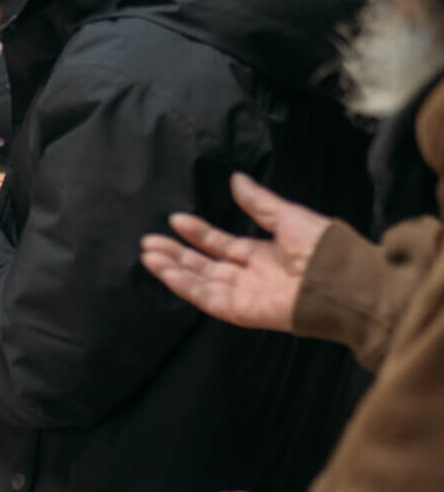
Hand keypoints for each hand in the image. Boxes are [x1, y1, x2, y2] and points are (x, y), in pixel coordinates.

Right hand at [140, 172, 331, 333]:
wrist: (345, 281)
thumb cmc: (325, 249)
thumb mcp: (289, 217)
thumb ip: (259, 203)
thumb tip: (236, 180)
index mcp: (263, 255)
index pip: (221, 245)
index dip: (198, 234)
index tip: (176, 220)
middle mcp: (251, 276)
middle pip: (205, 265)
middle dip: (176, 253)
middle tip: (149, 241)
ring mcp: (246, 295)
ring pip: (201, 282)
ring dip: (173, 269)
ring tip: (148, 255)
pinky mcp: (243, 311)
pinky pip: (208, 299)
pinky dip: (185, 286)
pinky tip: (166, 271)